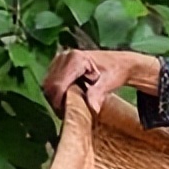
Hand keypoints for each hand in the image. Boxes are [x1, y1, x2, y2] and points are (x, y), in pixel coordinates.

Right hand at [42, 49, 159, 115]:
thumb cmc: (116, 71)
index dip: (60, 101)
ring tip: (71, 103)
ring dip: (57, 97)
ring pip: (47, 85)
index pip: (57, 84)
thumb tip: (92, 108)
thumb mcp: (109, 83)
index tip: (67, 112)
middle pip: (49, 86)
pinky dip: (58, 93)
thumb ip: (98, 94)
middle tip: (70, 111)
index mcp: (75, 58)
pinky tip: (70, 96)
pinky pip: (50, 83)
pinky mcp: (58, 65)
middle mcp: (64, 56)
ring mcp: (59, 59)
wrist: (120, 63)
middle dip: (57, 101)